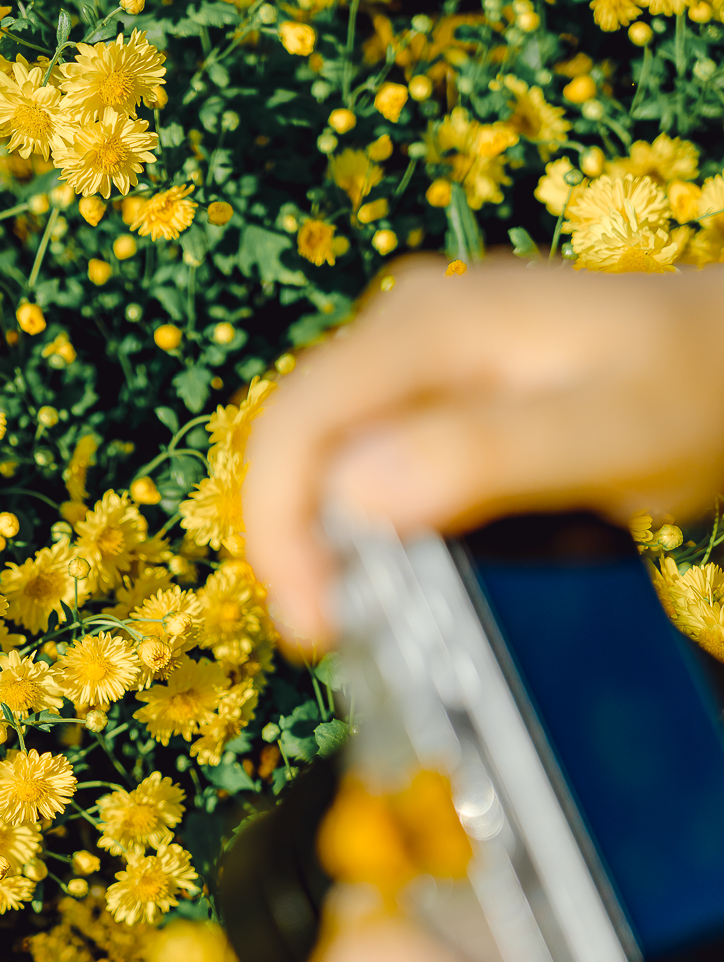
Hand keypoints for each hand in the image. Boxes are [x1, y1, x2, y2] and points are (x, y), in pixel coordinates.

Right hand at [245, 256, 723, 649]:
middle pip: (297, 444)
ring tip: (362, 615)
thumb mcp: (607, 433)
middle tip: (332, 634)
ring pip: (323, 459)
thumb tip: (355, 494)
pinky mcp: (425, 393)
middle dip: (295, 545)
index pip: (299, 423)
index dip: (280, 526)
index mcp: (432, 326)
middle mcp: (402, 329)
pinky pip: (364, 463)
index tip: (312, 619)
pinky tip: (396, 571)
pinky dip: (364, 528)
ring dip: (324, 543)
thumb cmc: (691, 388)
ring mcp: (410, 358)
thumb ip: (485, 455)